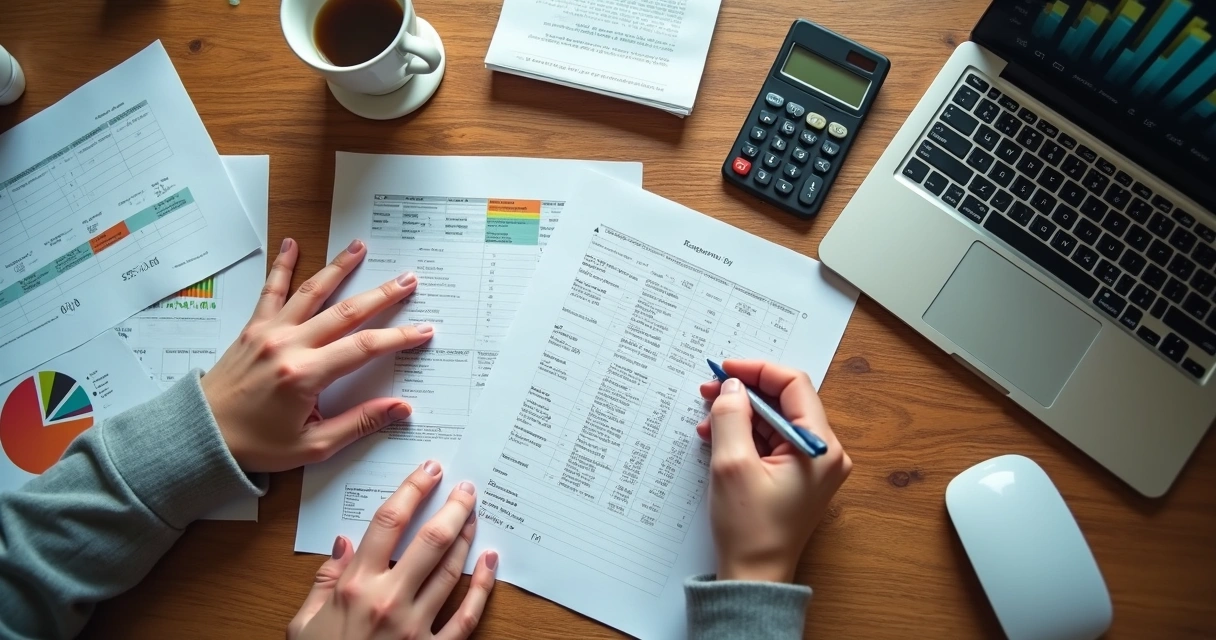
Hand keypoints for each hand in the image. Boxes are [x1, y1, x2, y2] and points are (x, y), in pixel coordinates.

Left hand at [202, 237, 432, 471]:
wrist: (202, 436)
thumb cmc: (256, 445)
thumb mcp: (313, 445)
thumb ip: (360, 423)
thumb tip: (401, 409)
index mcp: (305, 375)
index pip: (364, 348)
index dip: (398, 337)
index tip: (423, 330)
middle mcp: (288, 345)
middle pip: (345, 312)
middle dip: (381, 295)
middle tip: (408, 279)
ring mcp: (269, 332)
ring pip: (311, 292)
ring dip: (339, 268)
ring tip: (361, 247)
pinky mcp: (252, 328)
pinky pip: (270, 291)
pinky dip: (281, 266)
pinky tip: (291, 244)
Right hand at [287, 461, 497, 639]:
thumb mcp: (303, 625)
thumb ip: (323, 580)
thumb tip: (342, 542)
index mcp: (353, 586)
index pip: (388, 522)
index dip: (412, 489)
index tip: (429, 470)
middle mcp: (388, 600)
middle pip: (430, 540)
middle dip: (452, 507)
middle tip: (467, 487)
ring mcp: (415, 627)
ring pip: (450, 571)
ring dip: (466, 538)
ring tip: (473, 515)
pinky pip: (467, 616)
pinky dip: (482, 586)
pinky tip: (489, 562)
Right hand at [695, 360, 850, 582]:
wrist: (754, 578)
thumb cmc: (749, 530)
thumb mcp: (732, 465)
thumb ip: (731, 416)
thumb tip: (733, 386)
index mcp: (820, 447)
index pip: (794, 385)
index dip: (757, 370)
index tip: (725, 369)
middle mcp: (824, 453)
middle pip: (785, 401)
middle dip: (745, 392)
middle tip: (710, 390)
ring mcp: (812, 466)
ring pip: (775, 420)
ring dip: (740, 414)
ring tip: (707, 418)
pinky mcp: (797, 476)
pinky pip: (771, 441)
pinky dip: (745, 434)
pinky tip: (717, 437)